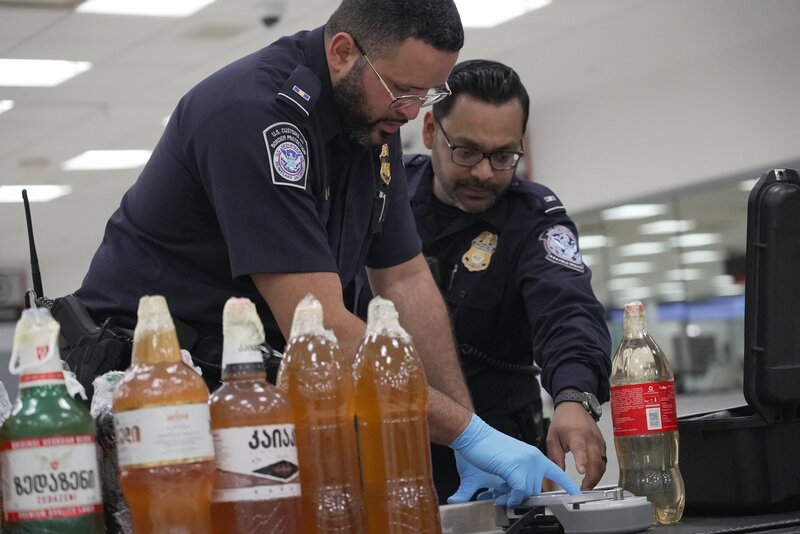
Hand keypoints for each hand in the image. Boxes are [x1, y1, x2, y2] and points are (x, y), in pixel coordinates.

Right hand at [450, 414, 580, 506]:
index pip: (556, 471)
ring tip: (503, 495)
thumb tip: (521, 489)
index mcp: (534, 455)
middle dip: (524, 496)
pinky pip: (519, 490)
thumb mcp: (511, 459)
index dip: (567, 484)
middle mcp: (533, 458)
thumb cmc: (489, 446)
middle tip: (509, 497)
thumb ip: (520, 472)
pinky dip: (512, 497)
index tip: (577, 493)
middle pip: (537, 488)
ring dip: (515, 498)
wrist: (475, 435)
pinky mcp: (515, 467)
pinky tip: (504, 496)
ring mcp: (525, 462)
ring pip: (528, 491)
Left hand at [548, 401, 606, 489]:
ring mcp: (598, 441)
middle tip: (583, 489)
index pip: (580, 449)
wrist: (574, 406)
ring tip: (587, 486)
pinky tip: (593, 477)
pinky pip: (604, 460)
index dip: (581, 461)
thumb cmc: (563, 421)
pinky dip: (600, 470)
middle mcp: (590, 439)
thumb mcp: (552, 438)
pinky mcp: (602, 444)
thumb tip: (559, 473)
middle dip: (591, 478)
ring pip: (602, 463)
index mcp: (576, 435)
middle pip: (595, 461)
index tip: (581, 471)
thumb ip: (556, 456)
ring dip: (596, 477)